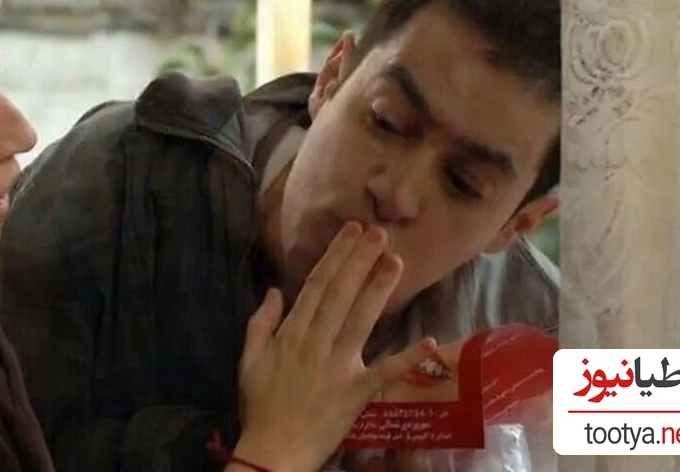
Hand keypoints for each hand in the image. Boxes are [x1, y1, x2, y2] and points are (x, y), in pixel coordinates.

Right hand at [231, 223, 435, 471]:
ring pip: (361, 321)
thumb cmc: (260, 405)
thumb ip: (260, 323)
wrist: (273, 451)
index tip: (351, 230)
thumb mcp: (248, 359)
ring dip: (379, 290)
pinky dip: (409, 358)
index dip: (335, 256)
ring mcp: (338, 366)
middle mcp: (316, 342)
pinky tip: (431, 341)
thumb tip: (274, 290)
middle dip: (359, 260)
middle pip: (340, 294)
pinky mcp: (357, 393)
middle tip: (379, 232)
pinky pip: (385, 373)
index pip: (316, 285)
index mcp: (291, 333)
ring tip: (396, 261)